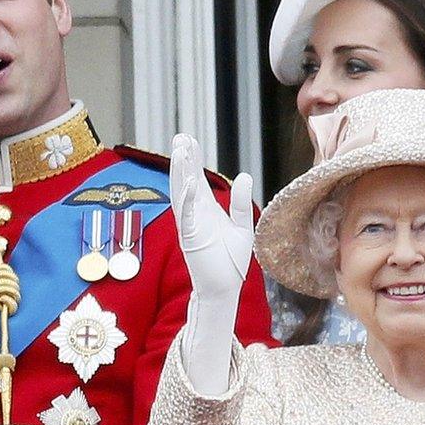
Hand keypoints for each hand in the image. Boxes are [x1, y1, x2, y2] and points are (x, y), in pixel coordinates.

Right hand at [169, 133, 253, 301]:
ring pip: (181, 193)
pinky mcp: (190, 238)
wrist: (224, 288)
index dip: (192, 159)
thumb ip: (240, 202)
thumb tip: (244, 175)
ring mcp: (190, 224)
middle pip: (185, 180)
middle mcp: (194, 213)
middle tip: (180, 136)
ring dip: (179, 172)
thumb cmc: (230, 260)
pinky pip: (186, 215)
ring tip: (180, 151)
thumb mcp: (241, 226)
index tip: (188, 139)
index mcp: (206, 209)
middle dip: (182, 159)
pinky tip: (189, 182)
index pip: (196, 178)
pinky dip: (186, 198)